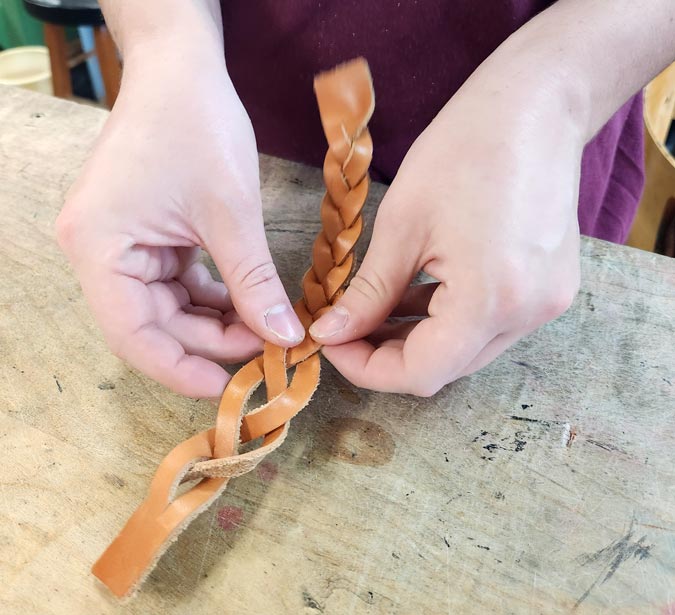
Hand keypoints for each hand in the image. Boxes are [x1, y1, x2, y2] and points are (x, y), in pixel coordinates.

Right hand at [57, 43, 303, 397]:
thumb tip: (285, 337)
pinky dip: (213, 298)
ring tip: (266, 327)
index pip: (132, 335)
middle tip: (267, 348)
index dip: (180, 369)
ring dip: (216, 322)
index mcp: (99, 247)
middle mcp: (100, 253)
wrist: (181, 69)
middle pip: (152, 326)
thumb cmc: (196, 125)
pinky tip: (248, 304)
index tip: (228, 385)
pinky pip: (177, 285)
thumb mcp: (231, 213)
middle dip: (210, 342)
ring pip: (168, 310)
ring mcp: (121, 246)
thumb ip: (254, 283)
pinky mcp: (146, 239)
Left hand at [309, 62, 581, 395]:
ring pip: (466, 349)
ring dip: (416, 337)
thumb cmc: (464, 149)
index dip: (367, 369)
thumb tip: (330, 334)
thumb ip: (367, 293)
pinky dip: (447, 319)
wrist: (537, 104)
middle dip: (388, 354)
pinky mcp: (549, 288)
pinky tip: (417, 292)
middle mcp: (528, 314)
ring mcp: (546, 303)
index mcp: (491, 300)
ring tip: (375, 307)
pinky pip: (489, 324)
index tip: (330, 344)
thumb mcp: (402, 225)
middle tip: (345, 328)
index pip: (421, 373)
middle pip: (445, 366)